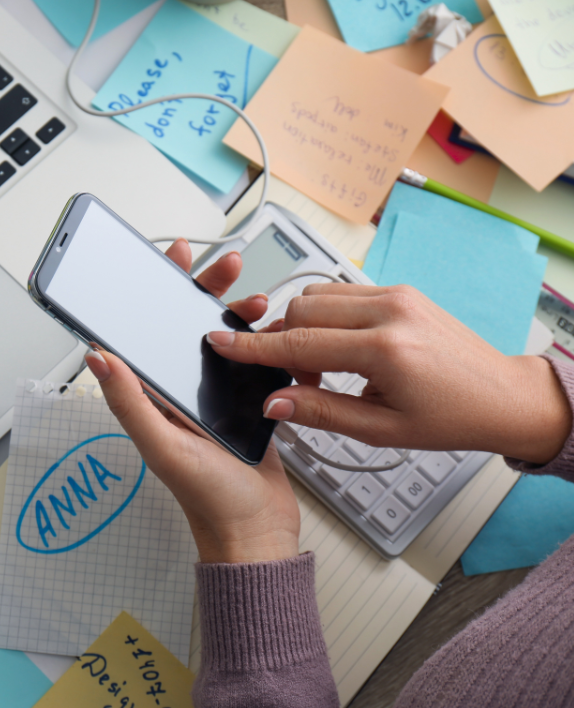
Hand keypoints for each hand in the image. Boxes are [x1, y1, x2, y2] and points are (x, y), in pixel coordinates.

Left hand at [85, 240, 300, 564]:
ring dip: (239, 314)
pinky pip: (254, 362)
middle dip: (207, 290)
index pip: (151, 332)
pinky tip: (277, 332)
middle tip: (228, 267)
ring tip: (258, 302)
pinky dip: (265, 343)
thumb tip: (98, 358)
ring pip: (225, 340)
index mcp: (156, 398)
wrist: (259, 533)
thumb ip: (131, 402)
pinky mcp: (248, 405)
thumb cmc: (209, 500)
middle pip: (189, 326)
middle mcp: (182, 393)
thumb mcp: (163, 447)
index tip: (173, 260)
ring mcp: (216, 397)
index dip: (159, 292)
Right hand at [209, 283, 571, 464]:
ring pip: (318, 296)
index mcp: (386, 350)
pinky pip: (342, 294)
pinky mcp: (399, 291)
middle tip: (297, 380)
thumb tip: (273, 403)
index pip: (299, 343)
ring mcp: (396, 295)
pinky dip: (325, 318)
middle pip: (302, 310)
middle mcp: (390, 312)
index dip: (252, 345)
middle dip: (282, 341)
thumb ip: (321, 413)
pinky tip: (339, 350)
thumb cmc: (452, 418)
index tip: (219, 340)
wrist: (503, 396)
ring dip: (303, 327)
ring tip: (320, 368)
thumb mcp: (382, 431)